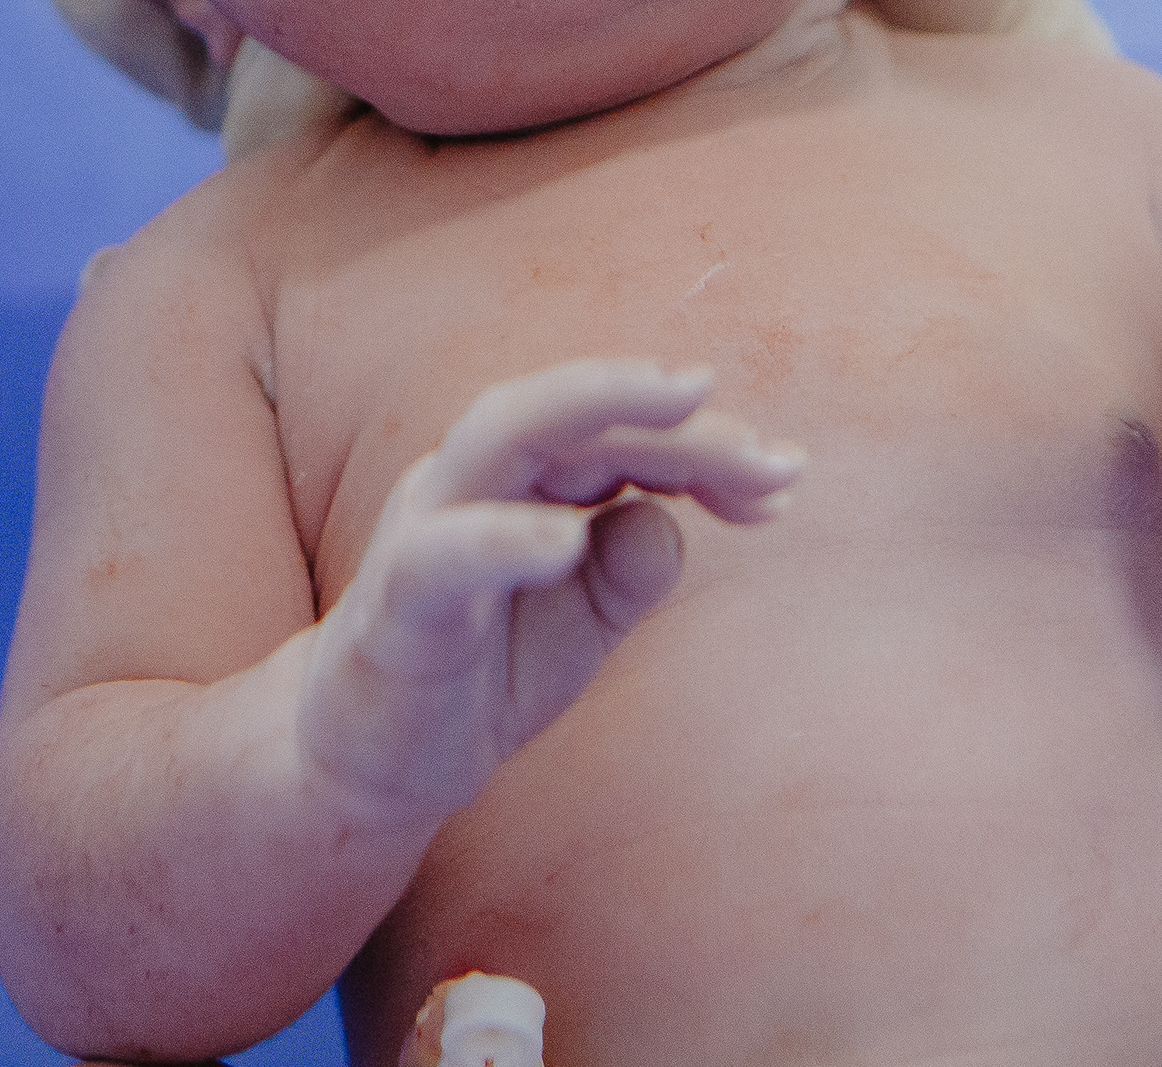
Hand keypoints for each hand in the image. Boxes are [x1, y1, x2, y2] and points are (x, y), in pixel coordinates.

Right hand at [296, 359, 799, 829]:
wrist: (375, 759)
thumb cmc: (486, 664)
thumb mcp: (584, 620)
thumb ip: (633, 564)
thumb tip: (672, 521)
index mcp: (528, 475)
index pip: (624, 433)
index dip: (707, 445)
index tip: (786, 478)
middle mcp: (476, 475)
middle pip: (573, 410)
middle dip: (665, 405)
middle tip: (753, 430)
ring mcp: (429, 525)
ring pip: (503, 434)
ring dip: (595, 409)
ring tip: (683, 403)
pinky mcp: (398, 599)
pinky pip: (445, 554)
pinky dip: (507, 538)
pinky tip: (570, 541)